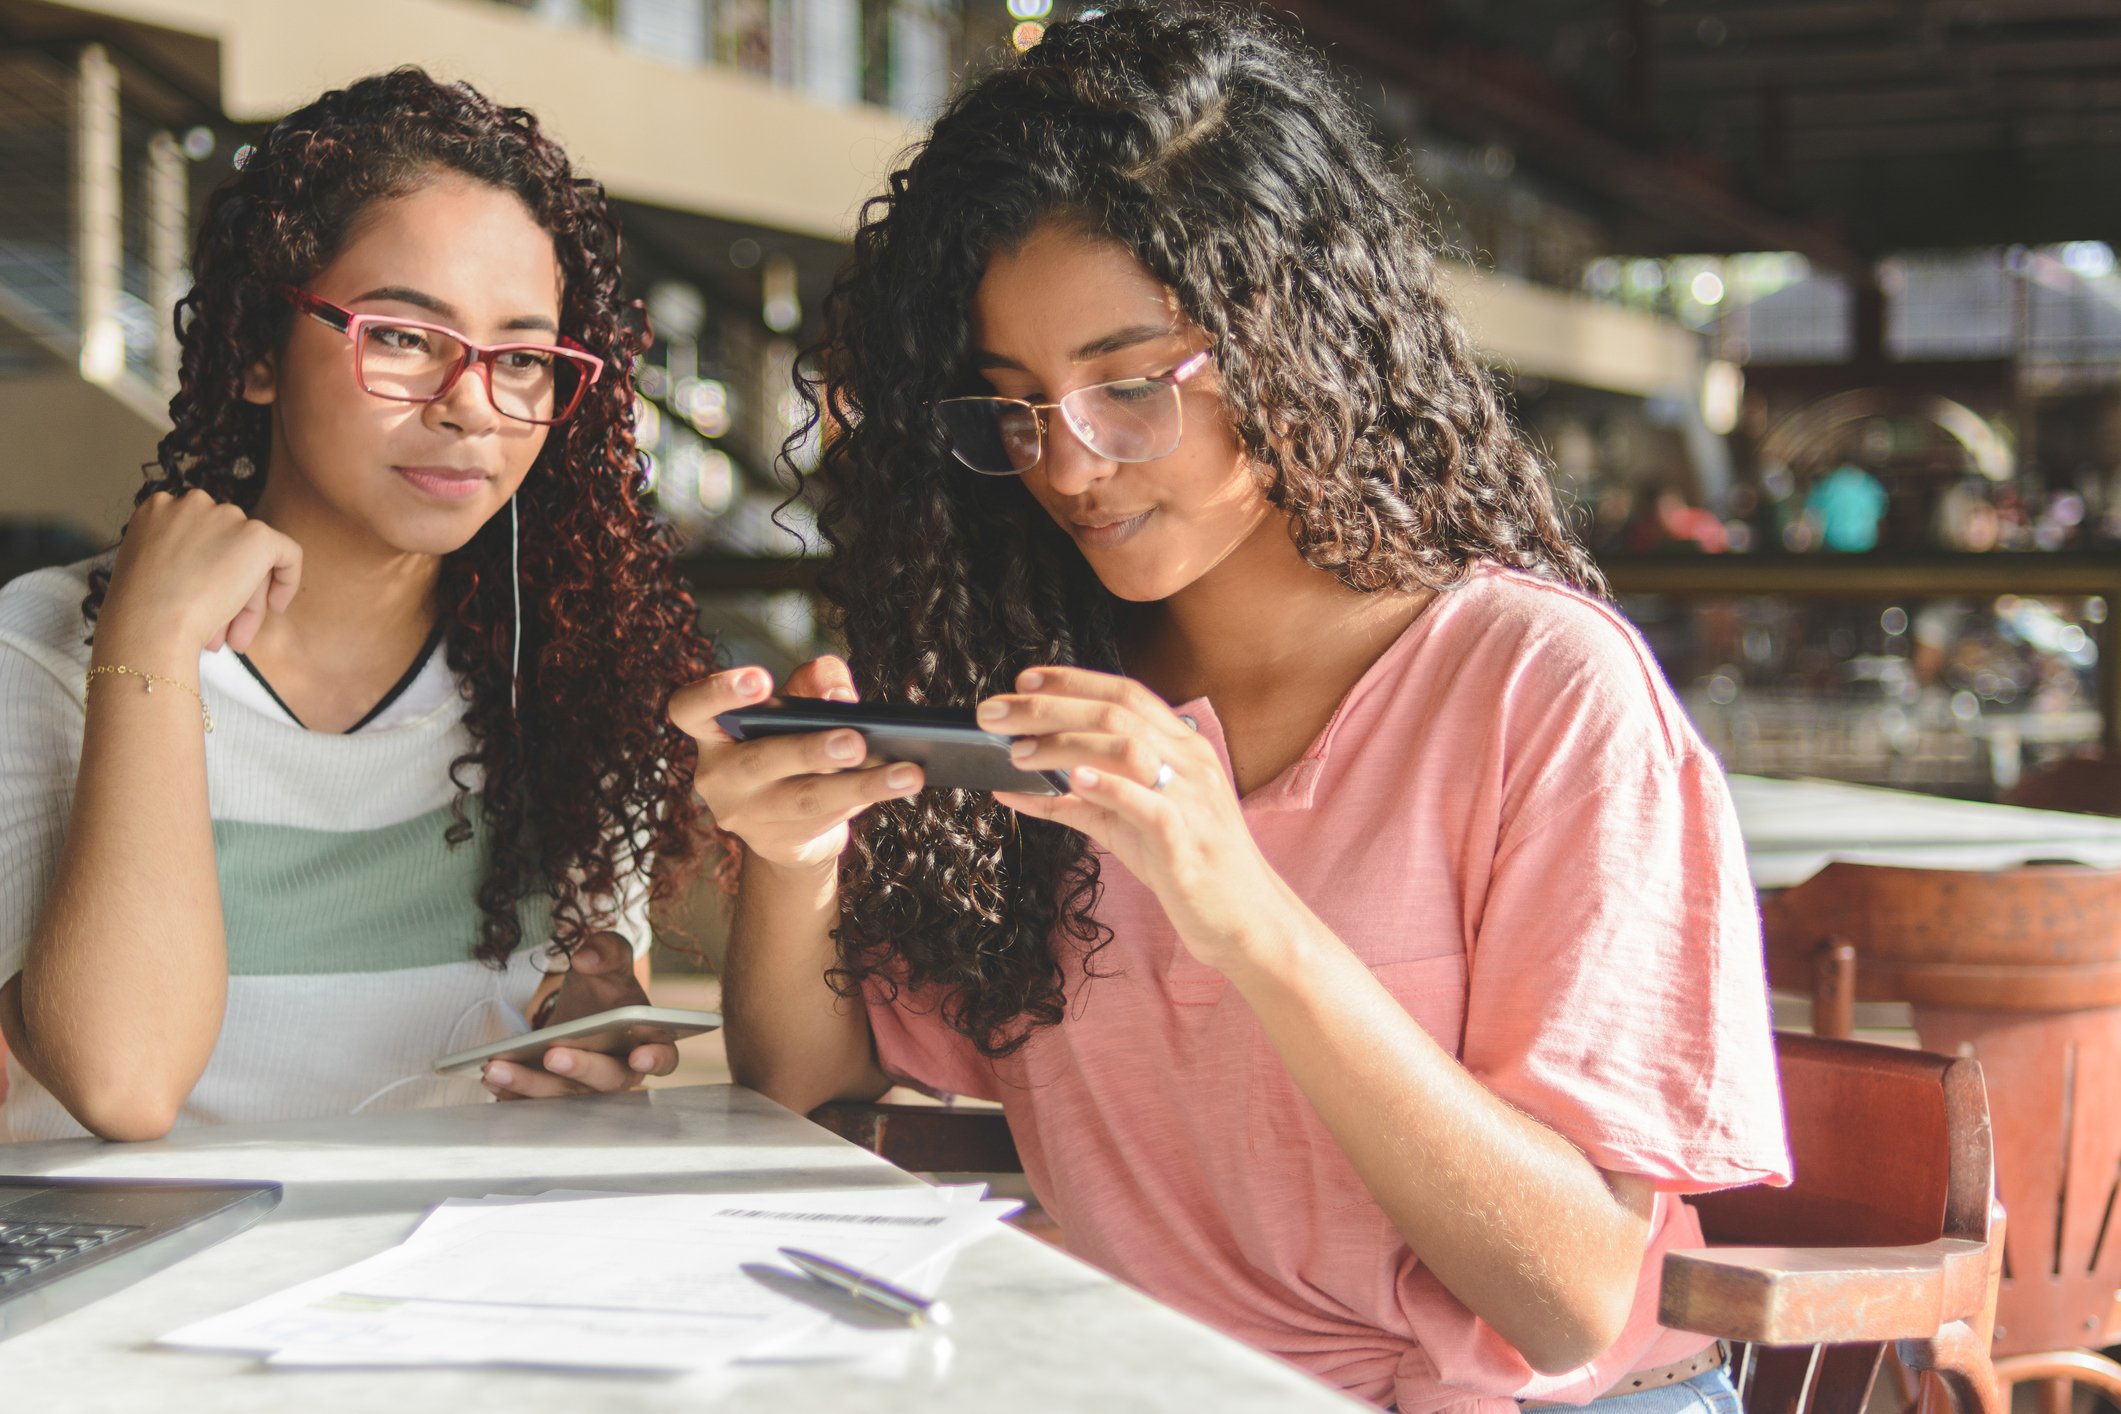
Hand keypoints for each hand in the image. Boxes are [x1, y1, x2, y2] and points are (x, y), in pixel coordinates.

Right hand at [99, 490, 303, 660]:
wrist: (151, 620)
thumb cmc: (140, 609)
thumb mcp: (146, 568)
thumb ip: (172, 556)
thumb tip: (203, 571)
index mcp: (159, 508)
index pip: (196, 536)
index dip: (202, 572)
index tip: (197, 600)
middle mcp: (193, 502)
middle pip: (224, 547)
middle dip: (224, 591)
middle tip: (220, 630)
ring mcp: (227, 516)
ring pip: (250, 557)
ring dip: (245, 600)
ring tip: (236, 638)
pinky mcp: (257, 535)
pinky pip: (287, 552)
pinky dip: (287, 579)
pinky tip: (276, 606)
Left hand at [482, 932, 677, 1099]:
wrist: (578, 1010)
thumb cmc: (604, 989)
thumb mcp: (609, 960)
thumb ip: (607, 950)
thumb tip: (587, 958)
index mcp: (648, 1042)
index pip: (663, 1057)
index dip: (655, 1060)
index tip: (639, 1055)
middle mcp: (621, 1074)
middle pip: (607, 1082)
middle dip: (580, 1069)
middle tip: (553, 1054)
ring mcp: (586, 1091)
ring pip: (564, 1097)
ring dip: (531, 1086)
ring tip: (497, 1067)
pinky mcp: (554, 1098)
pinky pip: (534, 1105)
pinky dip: (511, 1093)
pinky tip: (490, 1074)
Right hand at [666, 656, 923, 875]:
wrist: (789, 821)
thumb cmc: (788, 743)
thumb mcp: (796, 706)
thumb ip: (815, 683)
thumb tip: (839, 696)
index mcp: (712, 732)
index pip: (688, 708)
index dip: (718, 692)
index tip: (762, 679)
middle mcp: (719, 777)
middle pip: (759, 762)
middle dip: (809, 751)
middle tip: (854, 741)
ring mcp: (747, 817)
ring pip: (805, 800)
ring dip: (860, 785)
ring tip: (906, 773)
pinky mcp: (780, 843)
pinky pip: (829, 819)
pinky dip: (868, 797)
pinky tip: (901, 783)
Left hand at [984, 667, 1291, 975]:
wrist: (1242, 917)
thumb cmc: (1182, 865)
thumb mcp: (1123, 826)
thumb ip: (1072, 802)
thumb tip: (1008, 789)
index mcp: (1181, 748)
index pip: (1125, 693)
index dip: (1072, 680)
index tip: (1023, 681)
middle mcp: (1190, 762)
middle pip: (1116, 712)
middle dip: (1048, 707)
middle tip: (994, 713)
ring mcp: (1191, 798)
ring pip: (1128, 748)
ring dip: (1066, 743)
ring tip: (1018, 752)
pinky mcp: (1187, 840)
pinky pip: (1148, 804)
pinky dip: (1109, 787)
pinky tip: (1074, 781)